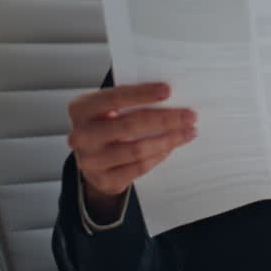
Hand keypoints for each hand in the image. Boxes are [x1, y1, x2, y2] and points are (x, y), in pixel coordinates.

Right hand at [67, 83, 196, 212]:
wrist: (91, 158)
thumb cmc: (107, 124)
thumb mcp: (109, 107)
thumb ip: (131, 100)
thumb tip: (169, 94)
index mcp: (82, 109)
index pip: (115, 98)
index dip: (143, 93)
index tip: (168, 90)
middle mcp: (81, 135)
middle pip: (130, 124)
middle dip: (165, 119)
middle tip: (189, 116)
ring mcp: (90, 160)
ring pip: (137, 149)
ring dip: (168, 140)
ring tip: (188, 132)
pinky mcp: (103, 179)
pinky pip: (138, 167)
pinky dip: (158, 156)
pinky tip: (171, 147)